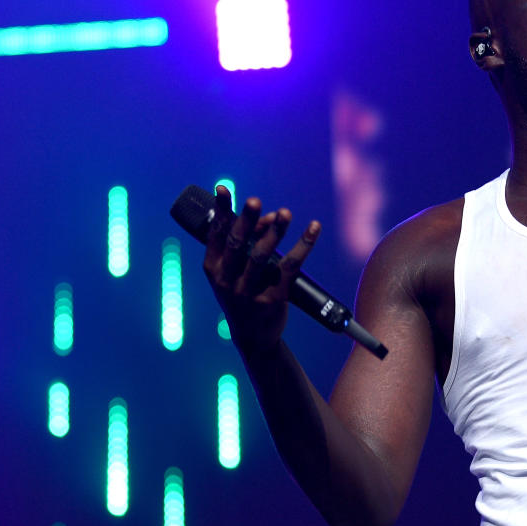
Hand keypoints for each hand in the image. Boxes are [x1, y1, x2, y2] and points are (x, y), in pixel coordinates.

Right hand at [203, 186, 320, 354]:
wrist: (253, 337)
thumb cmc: (243, 294)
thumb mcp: (234, 272)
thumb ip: (248, 244)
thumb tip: (272, 217)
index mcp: (212, 269)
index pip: (215, 235)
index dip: (220, 211)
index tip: (223, 189)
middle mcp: (226, 280)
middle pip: (237, 244)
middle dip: (246, 220)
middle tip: (255, 200)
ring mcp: (248, 292)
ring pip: (261, 255)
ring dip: (275, 232)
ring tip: (286, 213)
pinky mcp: (272, 299)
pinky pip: (290, 268)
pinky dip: (304, 245)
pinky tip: (314, 228)